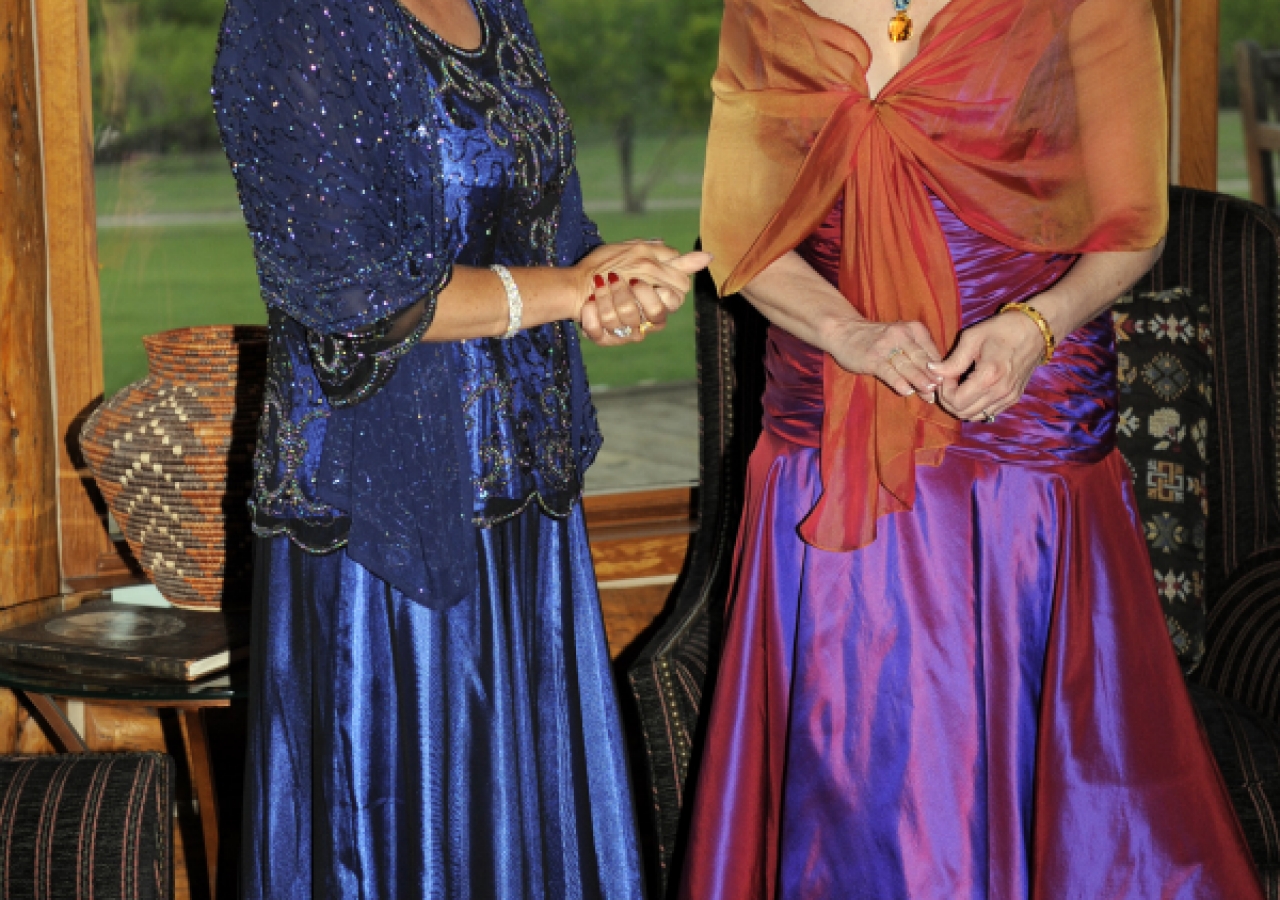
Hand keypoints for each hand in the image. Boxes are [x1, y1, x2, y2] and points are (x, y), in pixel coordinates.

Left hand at [580, 249, 711, 346]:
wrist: (576, 282)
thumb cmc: (613, 266)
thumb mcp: (645, 256)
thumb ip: (676, 261)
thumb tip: (708, 256)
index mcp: (657, 305)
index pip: (673, 302)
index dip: (659, 290)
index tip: (639, 276)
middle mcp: (644, 322)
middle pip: (655, 314)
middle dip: (635, 295)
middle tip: (618, 278)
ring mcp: (624, 332)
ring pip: (626, 321)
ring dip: (610, 298)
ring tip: (599, 284)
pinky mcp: (602, 338)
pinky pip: (600, 334)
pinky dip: (593, 316)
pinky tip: (588, 303)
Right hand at [825, 318, 943, 401]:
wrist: (843, 330)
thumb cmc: (876, 339)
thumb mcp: (902, 339)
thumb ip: (917, 356)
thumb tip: (936, 382)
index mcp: (914, 329)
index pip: (932, 352)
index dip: (940, 371)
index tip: (946, 387)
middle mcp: (902, 334)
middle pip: (922, 359)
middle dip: (933, 377)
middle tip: (941, 392)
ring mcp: (886, 345)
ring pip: (908, 365)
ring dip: (919, 381)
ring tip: (929, 394)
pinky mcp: (872, 357)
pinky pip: (888, 371)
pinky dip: (898, 381)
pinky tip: (906, 391)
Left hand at [928, 309, 1044, 420]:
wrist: (1036, 330)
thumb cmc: (1003, 329)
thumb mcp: (973, 338)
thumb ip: (953, 360)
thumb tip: (933, 371)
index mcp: (988, 376)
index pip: (956, 402)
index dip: (944, 391)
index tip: (946, 374)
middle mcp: (1000, 392)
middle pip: (963, 413)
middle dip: (949, 400)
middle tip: (949, 380)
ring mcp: (1008, 398)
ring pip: (975, 417)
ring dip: (961, 405)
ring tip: (960, 385)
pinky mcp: (1013, 398)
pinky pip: (988, 413)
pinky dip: (975, 406)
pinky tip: (973, 389)